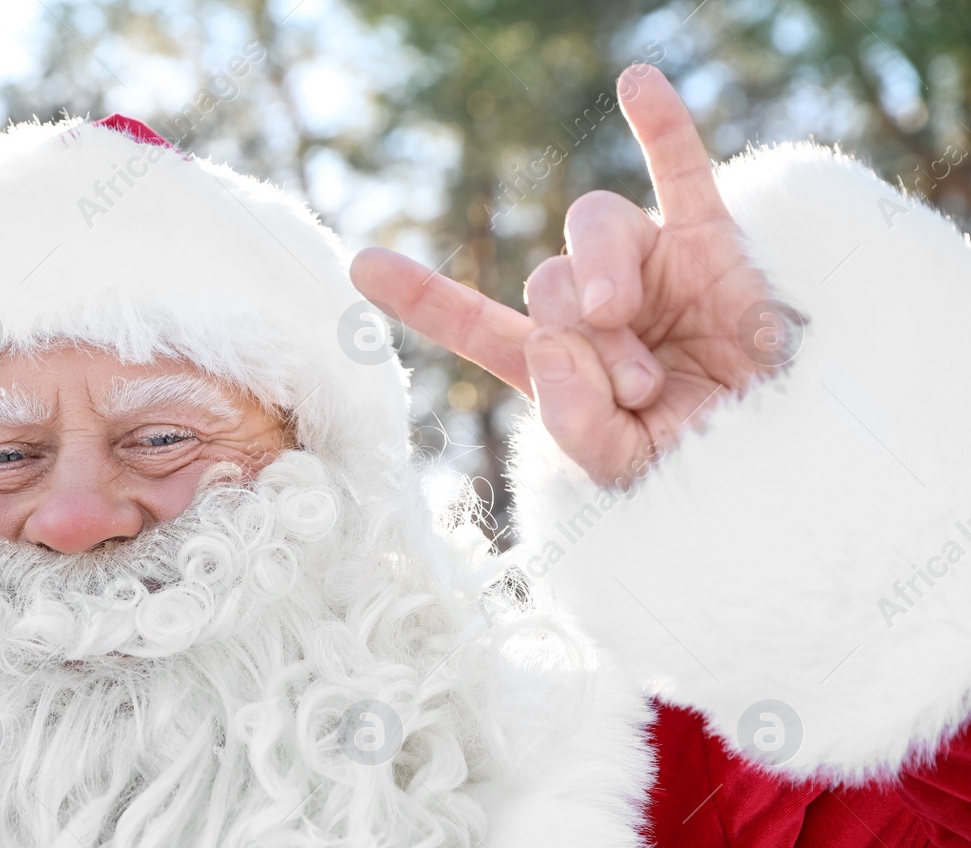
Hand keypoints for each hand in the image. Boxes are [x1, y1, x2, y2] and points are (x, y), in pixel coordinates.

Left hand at [351, 65, 787, 486]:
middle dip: (585, 343)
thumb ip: (570, 423)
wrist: (785, 445)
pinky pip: (683, 172)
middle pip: (546, 283)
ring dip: (607, 287)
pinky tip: (638, 82)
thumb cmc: (702, 458)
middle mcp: (594, 306)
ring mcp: (649, 267)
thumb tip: (546, 340)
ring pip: (589, 229)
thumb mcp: (620, 465)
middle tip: (637, 392)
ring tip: (650, 361)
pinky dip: (662, 129)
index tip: (363, 266)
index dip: (424, 297)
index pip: (480, 324)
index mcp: (560, 361)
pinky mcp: (709, 242)